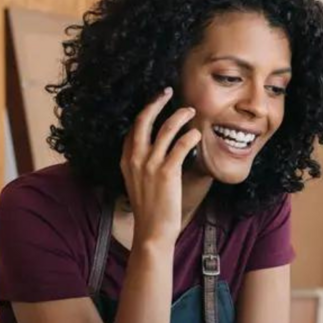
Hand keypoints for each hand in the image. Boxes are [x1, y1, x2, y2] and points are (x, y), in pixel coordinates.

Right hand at [120, 87, 201, 245]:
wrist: (152, 231)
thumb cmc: (149, 209)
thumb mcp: (137, 182)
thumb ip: (142, 164)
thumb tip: (155, 149)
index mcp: (126, 160)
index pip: (133, 128)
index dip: (145, 111)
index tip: (157, 101)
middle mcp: (135, 158)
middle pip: (144, 120)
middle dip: (156, 102)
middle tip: (168, 91)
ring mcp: (150, 164)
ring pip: (165, 129)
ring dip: (179, 116)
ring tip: (191, 110)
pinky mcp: (167, 172)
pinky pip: (180, 146)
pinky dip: (190, 136)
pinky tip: (197, 134)